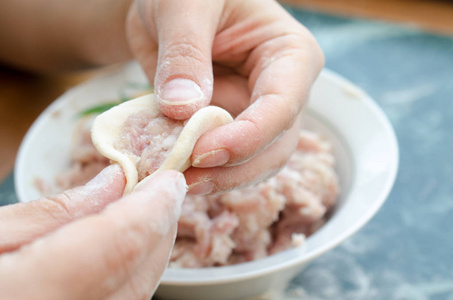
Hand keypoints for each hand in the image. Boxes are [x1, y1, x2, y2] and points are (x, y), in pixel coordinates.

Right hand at [0, 165, 185, 299]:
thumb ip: (54, 214)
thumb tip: (114, 184)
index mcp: (32, 295)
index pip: (122, 242)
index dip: (155, 206)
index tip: (171, 179)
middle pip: (139, 274)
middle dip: (160, 227)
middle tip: (162, 189)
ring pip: (137, 294)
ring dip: (150, 250)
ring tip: (147, 212)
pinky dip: (131, 274)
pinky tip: (124, 248)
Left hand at [127, 0, 323, 193]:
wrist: (169, 4)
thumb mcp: (184, 5)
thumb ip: (185, 53)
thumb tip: (184, 109)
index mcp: (290, 54)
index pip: (282, 105)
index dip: (248, 136)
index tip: (203, 153)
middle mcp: (282, 91)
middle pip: (275, 146)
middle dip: (234, 169)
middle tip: (186, 178)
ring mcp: (256, 113)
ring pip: (254, 164)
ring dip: (219, 180)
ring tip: (175, 181)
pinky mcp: (231, 128)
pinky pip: (225, 162)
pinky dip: (202, 173)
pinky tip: (174, 173)